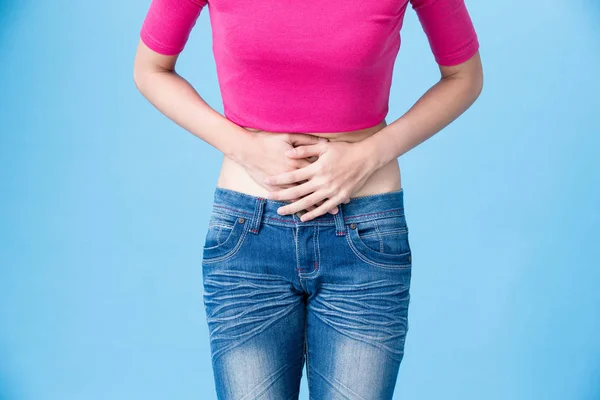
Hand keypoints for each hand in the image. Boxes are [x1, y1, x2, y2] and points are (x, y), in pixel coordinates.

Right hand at [236, 131, 339, 213]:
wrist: (247, 150)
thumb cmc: (267, 141)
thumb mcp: (288, 136)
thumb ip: (306, 140)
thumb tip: (323, 140)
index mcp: (298, 161)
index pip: (319, 169)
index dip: (332, 175)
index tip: (345, 181)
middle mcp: (294, 174)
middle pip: (316, 185)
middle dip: (330, 193)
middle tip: (343, 200)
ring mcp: (285, 183)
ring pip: (305, 196)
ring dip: (320, 204)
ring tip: (332, 210)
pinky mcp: (277, 188)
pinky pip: (292, 199)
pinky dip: (302, 207)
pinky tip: (311, 213)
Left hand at [264, 140, 378, 221]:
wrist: (366, 158)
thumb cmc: (344, 150)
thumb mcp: (324, 147)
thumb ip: (305, 149)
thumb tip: (287, 153)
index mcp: (317, 168)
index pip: (293, 175)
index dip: (279, 179)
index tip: (267, 181)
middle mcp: (322, 181)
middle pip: (297, 191)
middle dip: (281, 195)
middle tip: (268, 198)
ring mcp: (331, 191)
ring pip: (308, 202)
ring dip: (293, 207)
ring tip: (281, 211)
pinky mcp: (340, 197)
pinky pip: (324, 208)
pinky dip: (313, 214)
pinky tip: (303, 218)